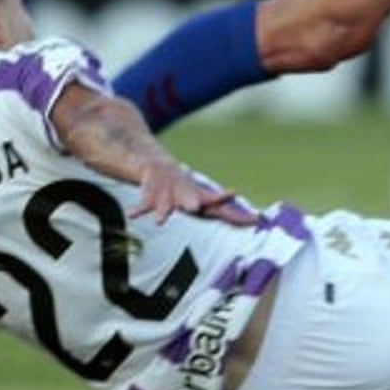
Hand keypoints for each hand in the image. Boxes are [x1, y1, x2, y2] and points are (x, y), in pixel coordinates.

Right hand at [133, 160, 256, 226]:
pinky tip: (132, 216)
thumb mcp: (208, 200)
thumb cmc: (189, 191)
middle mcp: (184, 194)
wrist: (159, 168)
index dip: (225, 201)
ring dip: (164, 211)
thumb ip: (230, 213)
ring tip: (160, 220)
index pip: (216, 202)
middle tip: (194, 207)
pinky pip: (143, 205)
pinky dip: (138, 210)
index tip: (235, 197)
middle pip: (189, 199)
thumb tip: (257, 219)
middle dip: (192, 202)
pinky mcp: (150, 195)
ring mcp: (166, 193)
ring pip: (165, 203)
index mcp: (199, 197)